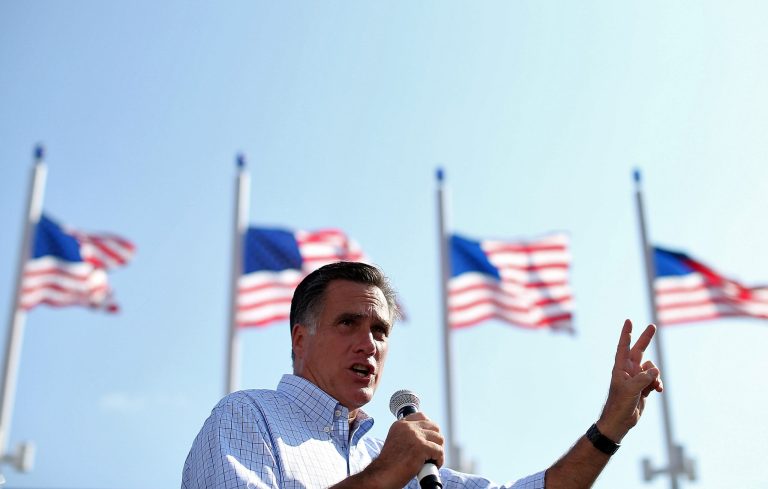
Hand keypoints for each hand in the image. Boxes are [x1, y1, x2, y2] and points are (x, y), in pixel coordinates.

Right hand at [364, 413, 443, 488]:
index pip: (421, 416)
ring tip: (432, 460)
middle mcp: (407, 427)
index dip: (429, 427)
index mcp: (400, 425)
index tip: (429, 438)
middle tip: (432, 452)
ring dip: (438, 451)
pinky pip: (439, 451)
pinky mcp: (421, 447)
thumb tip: (426, 436)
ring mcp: (415, 436)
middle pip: (434, 427)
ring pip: (439, 439)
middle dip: (435, 440)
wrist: (383, 475)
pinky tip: (433, 465)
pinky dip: (439, 460)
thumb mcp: (396, 441)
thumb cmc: (390, 464)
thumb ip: (408, 435)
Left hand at [597, 319, 662, 442]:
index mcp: (621, 367)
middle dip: (646, 339)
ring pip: (652, 369)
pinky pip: (654, 380)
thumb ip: (643, 378)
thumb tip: (655, 371)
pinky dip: (658, 383)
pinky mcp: (643, 387)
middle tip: (652, 326)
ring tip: (654, 386)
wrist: (620, 421)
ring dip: (656, 376)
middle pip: (639, 351)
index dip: (626, 334)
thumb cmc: (620, 404)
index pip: (624, 347)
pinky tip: (658, 391)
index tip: (628, 321)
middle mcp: (629, 370)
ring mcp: (636, 378)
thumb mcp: (631, 389)